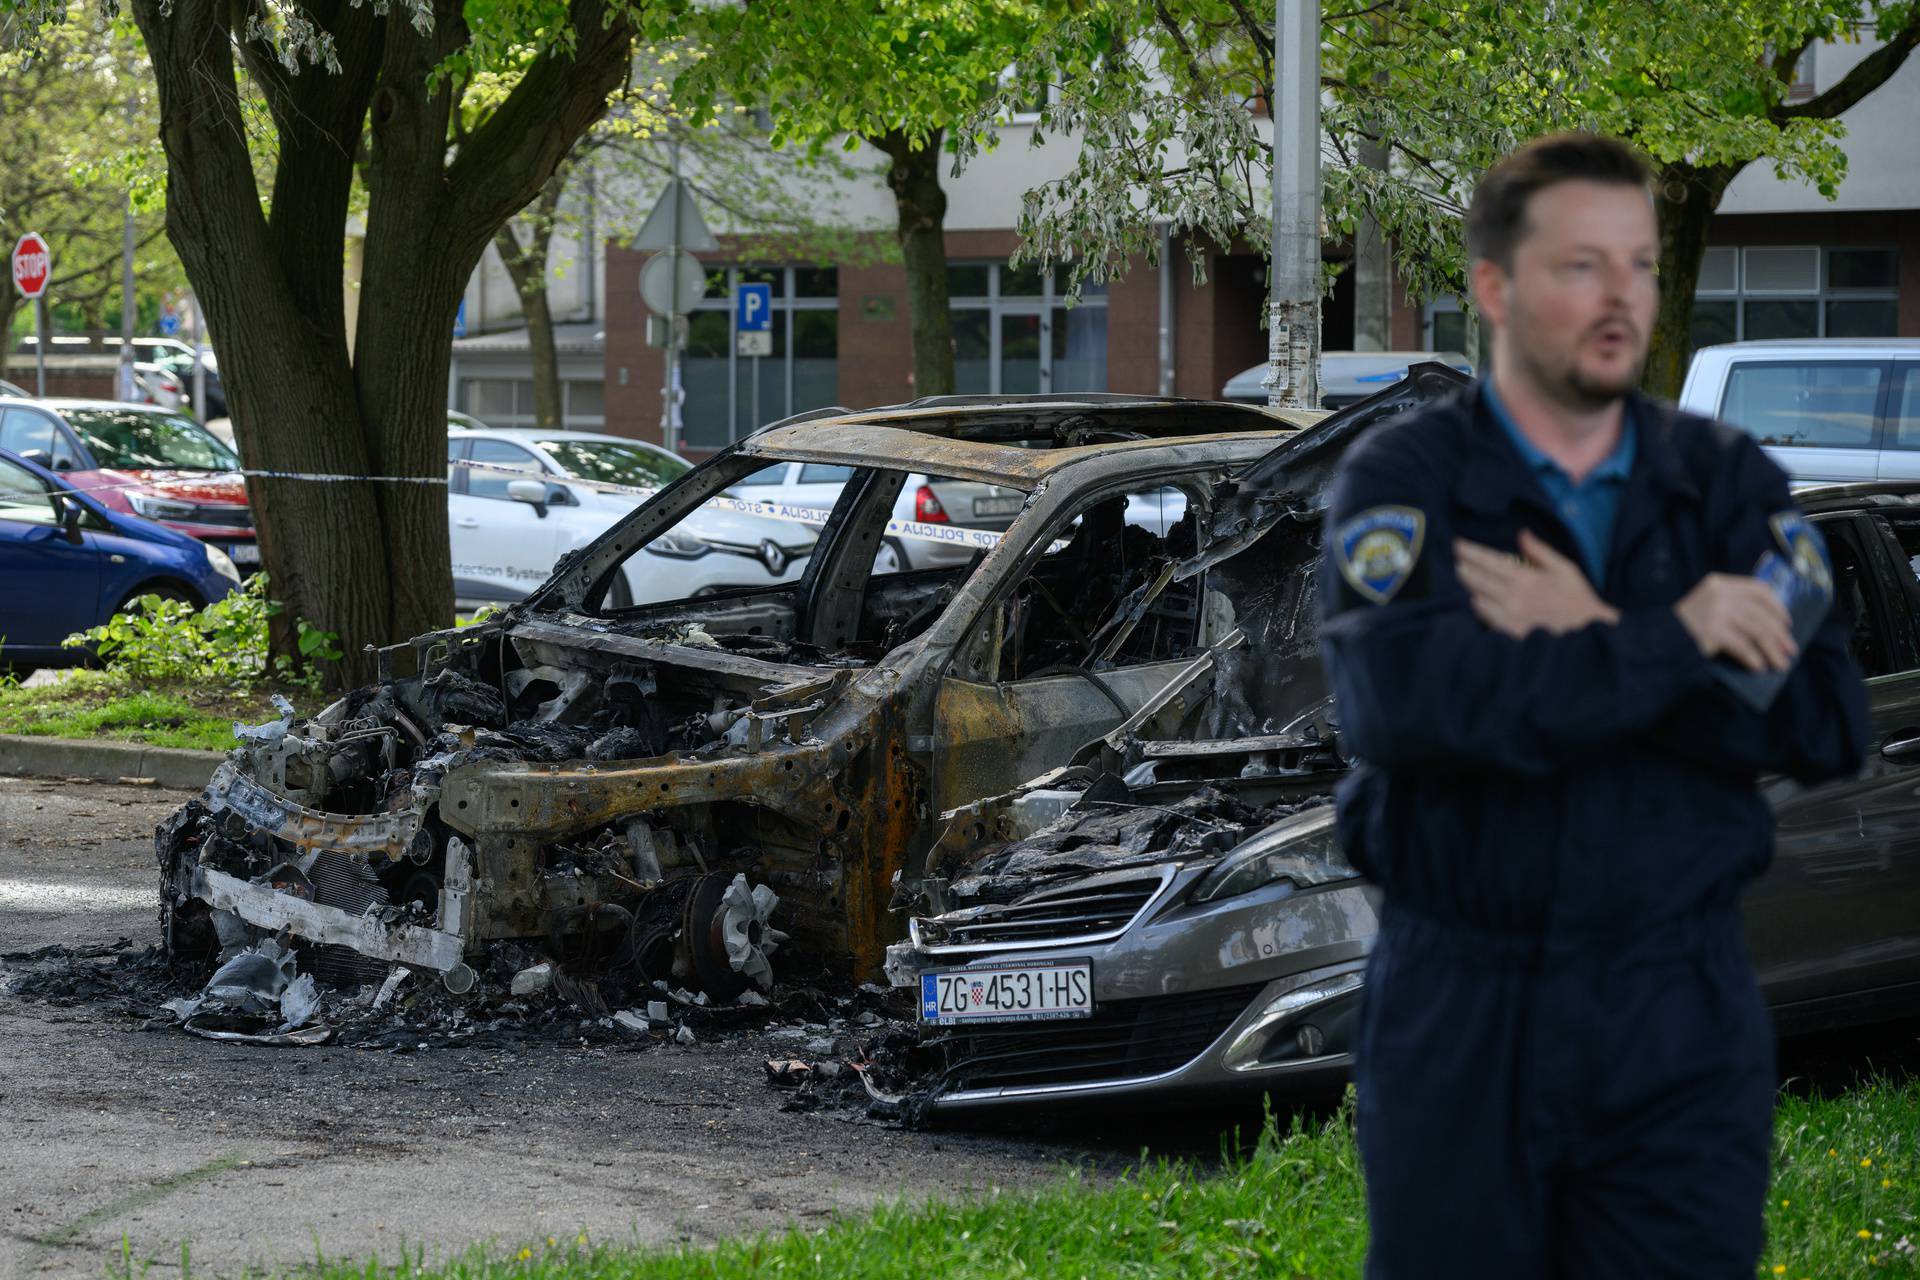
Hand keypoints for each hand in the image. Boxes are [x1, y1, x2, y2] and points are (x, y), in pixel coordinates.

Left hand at [1455, 530, 1619, 638]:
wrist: (1588, 634)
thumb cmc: (1578, 599)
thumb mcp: (1565, 568)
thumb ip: (1539, 550)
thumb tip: (1521, 533)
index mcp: (1527, 579)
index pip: (1488, 561)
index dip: (1470, 551)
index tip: (1457, 544)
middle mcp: (1514, 598)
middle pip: (1476, 579)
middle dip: (1463, 567)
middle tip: (1458, 559)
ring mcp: (1510, 618)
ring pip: (1476, 599)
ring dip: (1470, 587)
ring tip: (1467, 577)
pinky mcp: (1509, 633)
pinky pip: (1484, 618)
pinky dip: (1479, 606)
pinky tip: (1480, 600)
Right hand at [1673, 573, 1796, 672]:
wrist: (1654, 638)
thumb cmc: (1682, 626)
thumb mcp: (1707, 604)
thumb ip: (1731, 605)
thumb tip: (1770, 625)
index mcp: (1719, 583)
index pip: (1759, 589)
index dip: (1777, 607)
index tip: (1787, 623)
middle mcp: (1720, 594)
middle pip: (1761, 614)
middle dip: (1779, 635)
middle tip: (1790, 651)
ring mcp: (1716, 611)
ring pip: (1756, 631)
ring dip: (1772, 650)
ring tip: (1779, 665)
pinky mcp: (1712, 631)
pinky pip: (1742, 646)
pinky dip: (1753, 658)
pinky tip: (1758, 667)